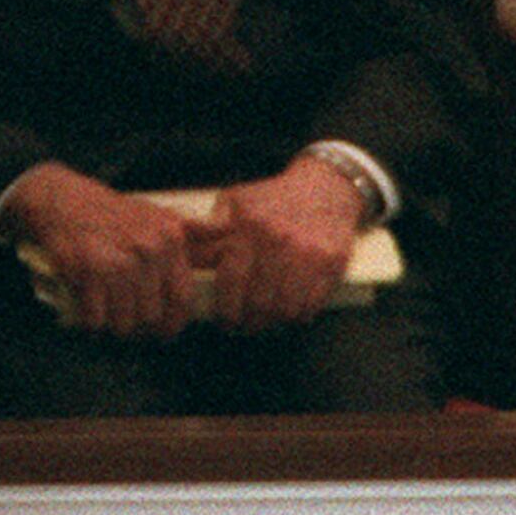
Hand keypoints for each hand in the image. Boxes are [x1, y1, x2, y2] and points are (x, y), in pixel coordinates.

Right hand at [5, 162, 202, 339]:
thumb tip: (226, 230)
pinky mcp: (85, 271)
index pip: (182, 299)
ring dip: (113, 326)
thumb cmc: (110, 212)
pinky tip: (87, 309)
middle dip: (138, 327)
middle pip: (151, 317)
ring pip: (124, 323)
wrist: (59, 198)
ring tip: (107, 313)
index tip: (163, 332)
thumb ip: (192, 228)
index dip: (172, 323)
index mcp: (169, 238)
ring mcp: (116, 261)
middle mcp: (146, 250)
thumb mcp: (155, 213)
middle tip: (126, 320)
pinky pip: (95, 320)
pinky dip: (90, 323)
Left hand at [187, 154, 365, 330]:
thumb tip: (184, 259)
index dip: (226, 310)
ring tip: (264, 321)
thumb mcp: (235, 204)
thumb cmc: (272, 199)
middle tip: (243, 327)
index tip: (224, 322)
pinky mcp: (331, 264)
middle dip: (248, 322)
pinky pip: (311, 305)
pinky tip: (289, 311)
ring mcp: (308, 253)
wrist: (324, 188)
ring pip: (286, 309)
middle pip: (259, 302)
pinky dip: (298, 315)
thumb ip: (210, 232)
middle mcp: (278, 240)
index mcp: (250, 226)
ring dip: (273, 323)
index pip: (232, 281)